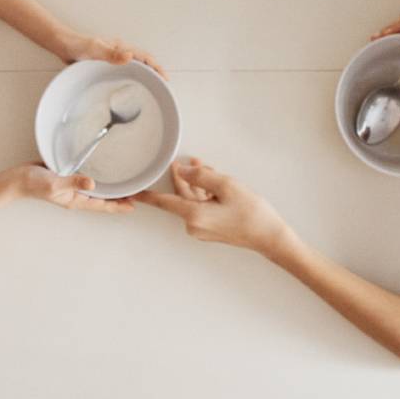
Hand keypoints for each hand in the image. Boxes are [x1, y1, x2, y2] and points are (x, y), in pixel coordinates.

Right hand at [13, 164, 133, 213]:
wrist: (18, 179)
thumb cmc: (34, 183)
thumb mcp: (55, 184)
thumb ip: (73, 182)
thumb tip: (92, 183)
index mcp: (75, 200)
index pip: (102, 205)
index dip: (118, 206)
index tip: (133, 206)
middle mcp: (76, 195)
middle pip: (102, 199)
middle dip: (119, 199)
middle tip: (137, 195)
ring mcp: (72, 188)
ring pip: (96, 191)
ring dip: (111, 189)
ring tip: (126, 186)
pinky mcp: (68, 178)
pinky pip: (87, 181)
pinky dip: (98, 179)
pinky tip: (104, 174)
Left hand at [60, 32, 168, 78]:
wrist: (63, 45)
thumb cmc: (77, 45)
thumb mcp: (95, 49)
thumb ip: (111, 53)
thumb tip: (130, 56)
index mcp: (121, 48)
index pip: (145, 57)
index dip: (156, 68)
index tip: (164, 78)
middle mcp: (120, 52)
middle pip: (143, 62)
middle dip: (155, 72)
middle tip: (162, 86)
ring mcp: (114, 58)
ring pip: (135, 66)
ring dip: (145, 74)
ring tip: (151, 87)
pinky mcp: (106, 64)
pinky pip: (124, 71)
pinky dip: (132, 77)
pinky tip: (129, 85)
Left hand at [134, 158, 292, 254]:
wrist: (269, 236)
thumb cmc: (252, 213)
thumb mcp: (226, 186)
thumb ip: (201, 175)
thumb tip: (182, 170)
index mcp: (194, 215)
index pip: (163, 202)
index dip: (146, 195)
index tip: (130, 193)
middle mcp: (194, 225)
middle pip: (180, 197)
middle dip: (184, 178)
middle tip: (181, 162)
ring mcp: (203, 229)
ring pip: (193, 200)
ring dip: (197, 183)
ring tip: (203, 165)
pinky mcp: (211, 229)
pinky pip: (201, 207)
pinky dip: (205, 194)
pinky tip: (212, 181)